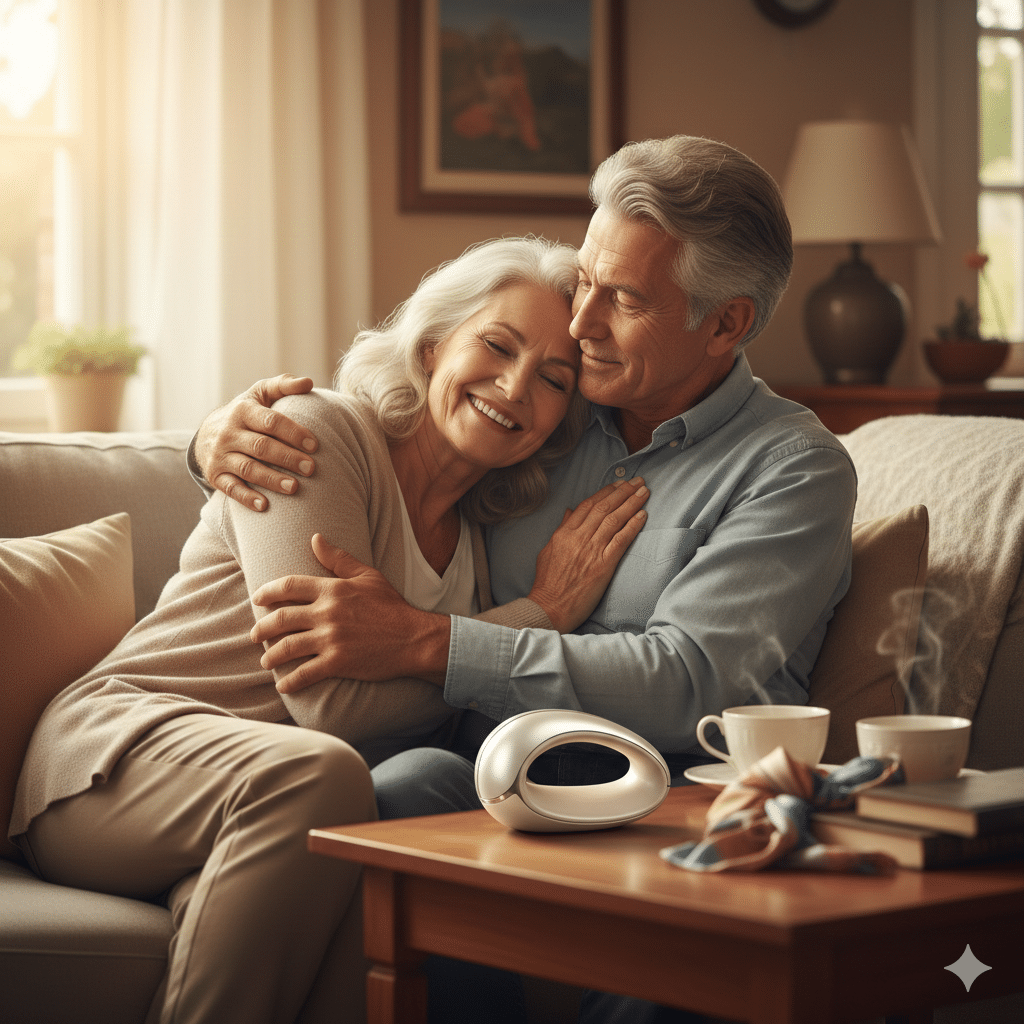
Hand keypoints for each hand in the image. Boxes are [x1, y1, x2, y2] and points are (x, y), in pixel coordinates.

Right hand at [194, 374, 317, 510]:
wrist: (206, 433)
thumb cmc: (246, 413)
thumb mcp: (259, 394)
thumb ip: (283, 386)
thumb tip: (309, 382)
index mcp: (243, 411)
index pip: (271, 422)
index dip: (293, 433)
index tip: (315, 445)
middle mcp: (229, 433)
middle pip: (262, 447)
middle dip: (288, 458)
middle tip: (312, 468)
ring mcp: (221, 455)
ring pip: (248, 469)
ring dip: (272, 479)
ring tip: (295, 487)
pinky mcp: (215, 475)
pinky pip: (231, 488)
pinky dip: (247, 497)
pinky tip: (265, 505)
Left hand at [250, 534, 449, 692]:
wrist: (414, 638)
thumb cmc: (391, 606)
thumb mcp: (367, 576)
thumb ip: (339, 559)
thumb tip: (315, 538)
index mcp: (333, 590)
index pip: (289, 586)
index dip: (268, 592)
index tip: (258, 599)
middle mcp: (328, 613)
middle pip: (281, 619)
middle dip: (262, 628)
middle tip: (254, 634)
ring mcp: (332, 639)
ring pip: (287, 647)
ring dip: (271, 656)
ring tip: (265, 661)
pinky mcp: (338, 662)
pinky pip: (305, 674)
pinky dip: (290, 681)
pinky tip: (282, 685)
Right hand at [528, 478, 648, 632]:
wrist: (549, 608)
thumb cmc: (547, 584)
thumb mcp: (548, 551)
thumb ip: (561, 529)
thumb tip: (569, 511)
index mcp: (564, 533)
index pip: (587, 505)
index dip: (605, 492)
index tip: (618, 484)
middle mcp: (578, 538)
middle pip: (604, 508)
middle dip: (623, 492)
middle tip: (638, 481)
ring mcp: (591, 551)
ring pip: (614, 519)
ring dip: (631, 503)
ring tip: (644, 492)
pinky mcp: (603, 566)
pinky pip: (621, 540)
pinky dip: (633, 526)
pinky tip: (642, 515)